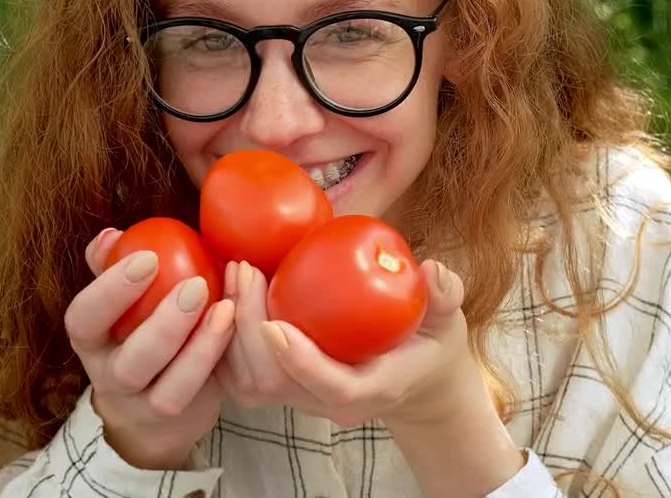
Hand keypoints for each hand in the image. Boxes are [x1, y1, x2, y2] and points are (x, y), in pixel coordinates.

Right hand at [64, 228, 235, 469]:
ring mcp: (139, 402)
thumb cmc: (139, 326)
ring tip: (224, 306)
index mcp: (90, 337)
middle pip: (127, 361)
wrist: (151, 398)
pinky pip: (190, 393)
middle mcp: (107, 374)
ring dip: (195, 345)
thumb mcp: (124, 298)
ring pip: (163, 386)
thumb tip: (111, 236)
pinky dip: (210, 359)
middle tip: (196, 284)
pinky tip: (229, 325)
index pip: (84, 317)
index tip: (148, 258)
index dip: (111, 290)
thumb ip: (114, 264)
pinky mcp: (171, 415)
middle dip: (162, 323)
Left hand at [215, 258, 481, 428]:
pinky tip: (226, 290)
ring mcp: (302, 397)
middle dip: (250, 327)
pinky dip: (223, 337)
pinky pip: (240, 374)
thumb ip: (445, 296)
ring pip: (249, 382)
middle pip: (276, 382)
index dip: (301, 361)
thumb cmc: (428, 341)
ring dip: (231, 330)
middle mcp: (330, 401)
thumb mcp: (447, 318)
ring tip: (235, 271)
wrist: (414, 375)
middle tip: (246, 268)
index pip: (333, 386)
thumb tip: (432, 271)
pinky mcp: (282, 386)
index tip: (275, 323)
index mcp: (373, 388)